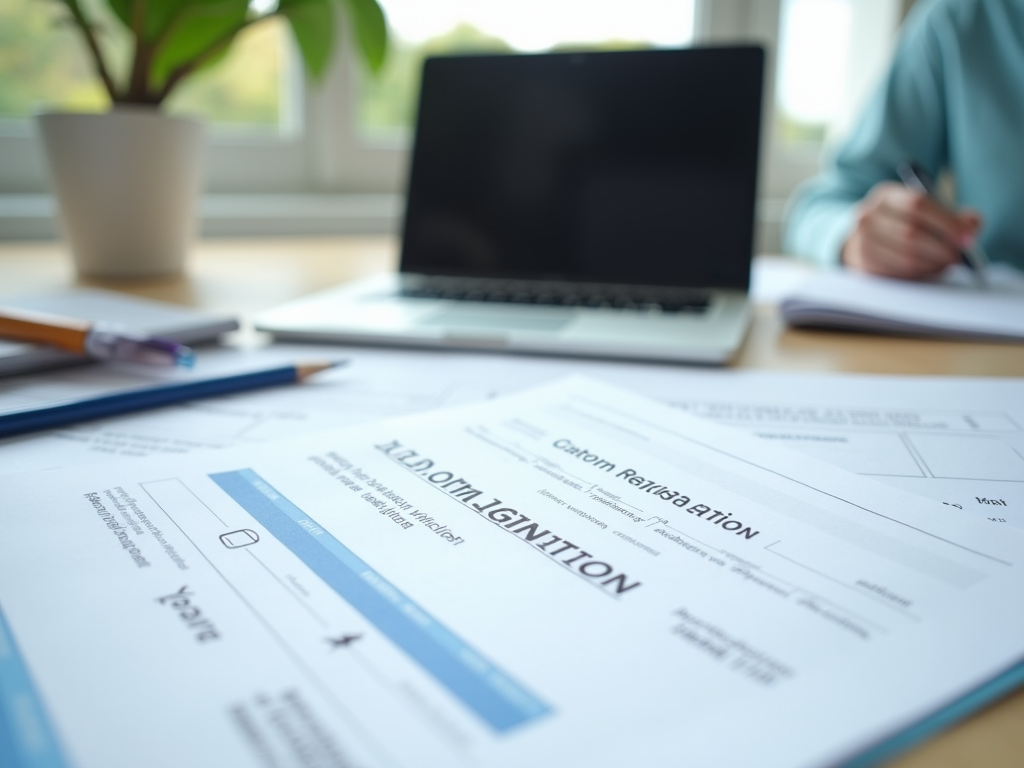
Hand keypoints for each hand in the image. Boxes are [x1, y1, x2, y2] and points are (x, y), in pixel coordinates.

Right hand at [841, 181, 980, 278]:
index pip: (917, 204)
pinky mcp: (862, 263)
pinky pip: (896, 272)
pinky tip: (928, 269)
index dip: (946, 222)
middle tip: (959, 256)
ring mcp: (861, 240)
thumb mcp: (924, 212)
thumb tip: (972, 225)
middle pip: (911, 232)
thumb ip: (952, 215)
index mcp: (886, 195)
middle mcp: (868, 214)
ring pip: (905, 256)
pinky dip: (919, 273)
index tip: (967, 237)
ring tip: (945, 263)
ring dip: (932, 263)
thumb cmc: (902, 225)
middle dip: (942, 247)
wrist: (863, 240)